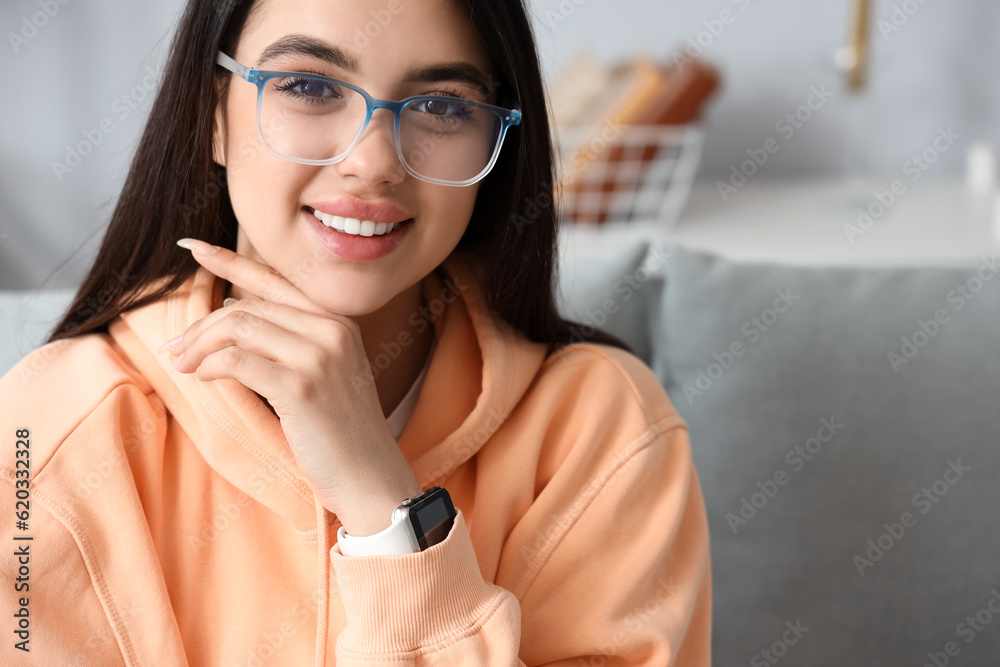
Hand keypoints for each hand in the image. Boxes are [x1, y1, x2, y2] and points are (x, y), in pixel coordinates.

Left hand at [164, 238, 421, 534]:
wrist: (371, 476)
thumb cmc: (342, 432)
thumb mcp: (326, 373)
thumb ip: (291, 340)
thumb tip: (232, 314)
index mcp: (338, 322)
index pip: (274, 280)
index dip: (229, 261)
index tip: (192, 247)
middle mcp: (332, 330)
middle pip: (246, 307)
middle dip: (201, 326)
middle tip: (174, 349)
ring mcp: (320, 356)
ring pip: (238, 327)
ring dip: (199, 346)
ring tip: (182, 365)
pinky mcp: (302, 387)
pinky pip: (237, 361)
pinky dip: (210, 367)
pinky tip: (202, 379)